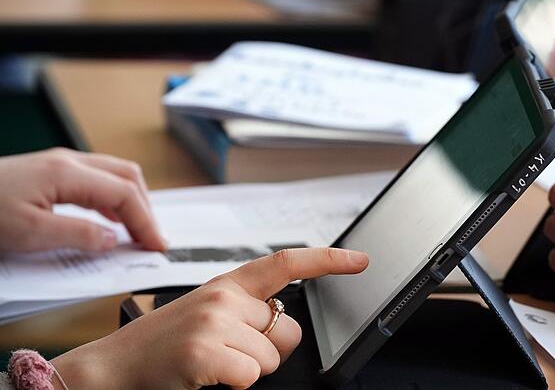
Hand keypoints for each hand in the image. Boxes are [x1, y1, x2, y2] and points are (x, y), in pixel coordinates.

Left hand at [0, 148, 164, 251]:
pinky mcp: (50, 170)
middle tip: (152, 238)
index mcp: (68, 174)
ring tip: (137, 230)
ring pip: (114, 174)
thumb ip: (77, 235)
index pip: (124, 195)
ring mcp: (60, 163)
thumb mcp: (29, 233)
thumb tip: (113, 239)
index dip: (145, 221)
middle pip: (127, 177)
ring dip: (132, 201)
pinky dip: (113, 198)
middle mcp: (69, 162)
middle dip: (145, 208)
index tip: (157, 245)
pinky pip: (96, 178)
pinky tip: (109, 219)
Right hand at [51, 247, 369, 389]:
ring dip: (247, 370)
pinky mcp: (206, 352)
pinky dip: (234, 383)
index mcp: (227, 284)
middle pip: (287, 332)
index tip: (360, 260)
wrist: (111, 367)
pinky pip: (251, 375)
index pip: (286, 263)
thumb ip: (245, 311)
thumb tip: (283, 328)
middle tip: (230, 354)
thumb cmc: (162, 343)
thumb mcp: (206, 313)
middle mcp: (224, 297)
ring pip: (271, 359)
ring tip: (210, 364)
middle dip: (270, 350)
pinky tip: (205, 376)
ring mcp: (215, 322)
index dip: (328, 261)